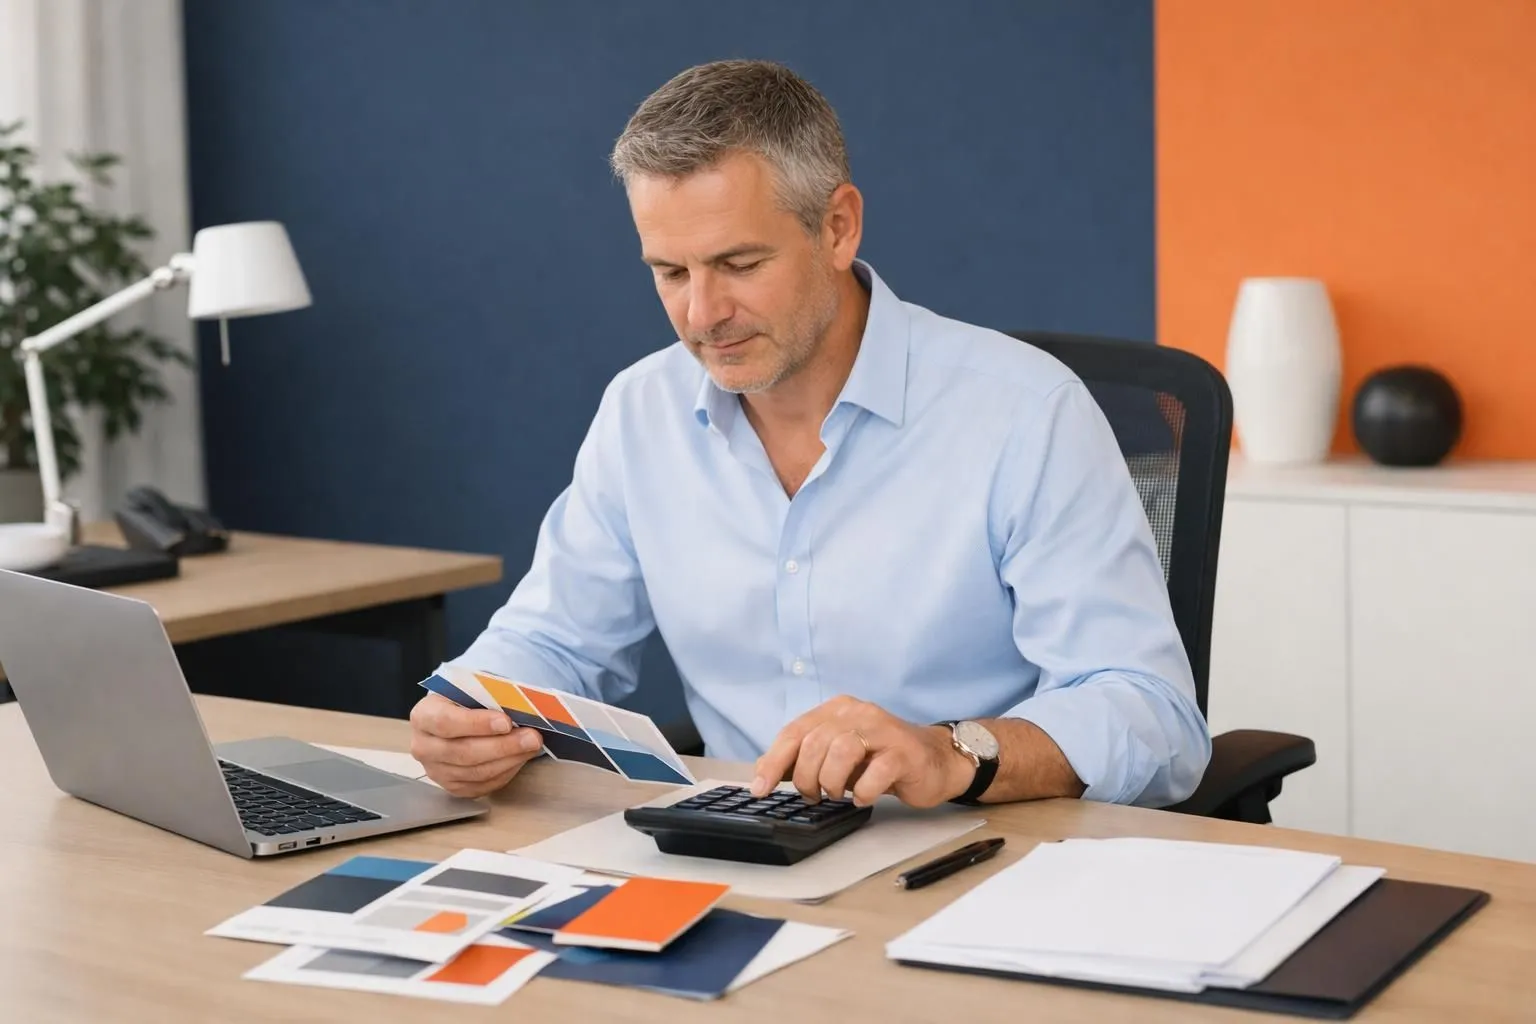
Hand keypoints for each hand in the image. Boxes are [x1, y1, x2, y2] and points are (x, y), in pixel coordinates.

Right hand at [409, 693, 543, 797]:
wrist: (458, 717)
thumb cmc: (466, 700)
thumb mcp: (473, 688)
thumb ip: (491, 696)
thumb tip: (521, 707)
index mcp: (423, 715)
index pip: (446, 722)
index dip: (477, 724)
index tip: (506, 722)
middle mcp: (423, 746)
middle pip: (463, 752)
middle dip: (503, 746)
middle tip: (532, 737)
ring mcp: (436, 770)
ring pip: (475, 772)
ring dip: (509, 760)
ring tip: (532, 746)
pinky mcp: (452, 787)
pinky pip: (482, 785)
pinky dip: (506, 772)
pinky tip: (520, 758)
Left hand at [749, 695, 973, 807]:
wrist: (936, 760)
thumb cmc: (881, 758)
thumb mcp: (837, 756)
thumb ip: (802, 758)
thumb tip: (763, 771)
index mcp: (837, 710)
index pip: (794, 732)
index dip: (773, 761)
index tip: (760, 788)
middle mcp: (858, 713)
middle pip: (815, 743)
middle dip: (806, 778)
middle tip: (814, 796)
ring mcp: (883, 730)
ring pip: (842, 752)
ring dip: (832, 782)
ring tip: (838, 794)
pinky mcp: (905, 753)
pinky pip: (876, 772)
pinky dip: (864, 790)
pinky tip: (863, 797)